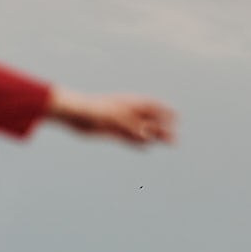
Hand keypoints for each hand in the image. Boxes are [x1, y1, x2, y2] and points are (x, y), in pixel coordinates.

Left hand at [46, 89, 176, 145]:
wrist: (73, 114)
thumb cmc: (93, 110)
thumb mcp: (116, 118)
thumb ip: (133, 127)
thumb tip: (149, 136)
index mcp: (129, 103)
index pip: (152, 106)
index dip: (164, 112)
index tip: (177, 118)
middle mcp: (127, 112)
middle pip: (149, 120)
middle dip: (162, 129)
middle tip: (175, 140)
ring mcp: (120, 122)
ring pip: (141, 131)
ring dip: (154, 137)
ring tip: (167, 144)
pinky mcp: (111, 131)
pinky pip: (129, 138)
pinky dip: (138, 143)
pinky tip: (147, 148)